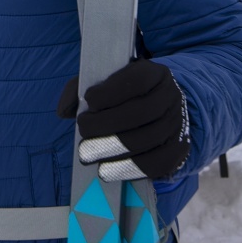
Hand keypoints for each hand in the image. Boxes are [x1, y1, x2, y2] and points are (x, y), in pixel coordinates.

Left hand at [57, 59, 189, 180]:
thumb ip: (79, 89)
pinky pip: (157, 163)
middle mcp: (171, 97)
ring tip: (88, 153)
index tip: (89, 100)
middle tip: (82, 130)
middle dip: (106, 124)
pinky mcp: (178, 149)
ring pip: (148, 139)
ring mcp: (177, 124)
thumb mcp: (105, 82)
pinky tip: (107, 169)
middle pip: (140, 113)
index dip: (111, 92)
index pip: (137, 80)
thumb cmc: (124, 94)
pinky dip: (130, 168)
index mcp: (154, 73)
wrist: (159, 110)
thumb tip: (63, 111)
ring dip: (113, 149)